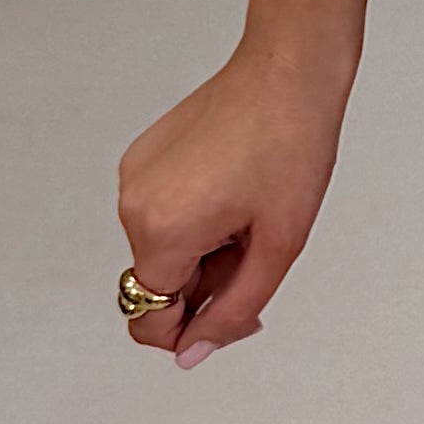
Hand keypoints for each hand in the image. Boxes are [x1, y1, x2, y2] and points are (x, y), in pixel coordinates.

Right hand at [113, 27, 352, 370]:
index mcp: (161, 231)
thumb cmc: (292, 147)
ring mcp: (132, 177)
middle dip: (206, 284)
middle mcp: (132, 205)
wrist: (288, 71)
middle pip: (158, 286)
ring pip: (161, 250)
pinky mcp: (141, 157)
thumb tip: (193, 353)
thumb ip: (232, 310)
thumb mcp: (277, 246)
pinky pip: (161, 214)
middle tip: (258, 246)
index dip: (194, 332)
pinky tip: (232, 190)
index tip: (240, 310)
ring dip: (202, 251)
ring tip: (248, 212)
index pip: (148, 321)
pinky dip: (193, 220)